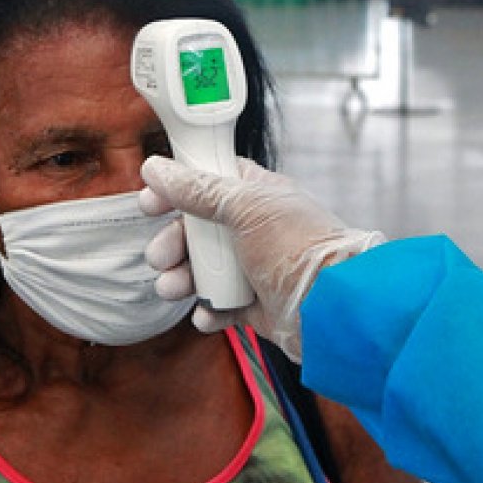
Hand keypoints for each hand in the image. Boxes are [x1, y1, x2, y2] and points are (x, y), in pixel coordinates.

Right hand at [139, 156, 384, 361]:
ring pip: (203, 269)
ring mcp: (254, 267)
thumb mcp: (246, 207)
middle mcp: (255, 229)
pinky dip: (209, 310)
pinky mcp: (254, 303)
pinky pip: (219, 305)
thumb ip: (200, 190)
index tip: (151, 202)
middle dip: (173, 243)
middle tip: (161, 256)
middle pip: (198, 230)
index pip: (210, 181)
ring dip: (182, 278)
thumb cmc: (299, 247)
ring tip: (174, 287)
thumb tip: (158, 169)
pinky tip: (208, 313)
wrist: (331, 306)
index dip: (177, 189)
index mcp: (258, 196)